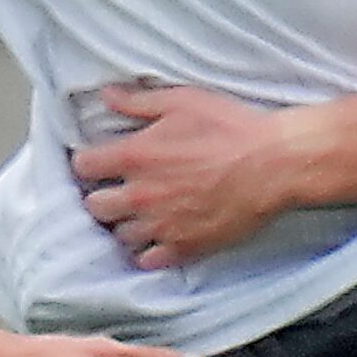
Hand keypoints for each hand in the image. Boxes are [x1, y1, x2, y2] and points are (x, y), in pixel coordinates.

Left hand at [74, 86, 286, 269]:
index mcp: (135, 156)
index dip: (87, 161)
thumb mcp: (182, 101)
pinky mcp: (184, 247)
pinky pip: (148, 260)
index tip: (97, 160)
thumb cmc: (230, 127)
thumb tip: (106, 95)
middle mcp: (141, 195)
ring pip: (120, 235)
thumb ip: (138, 101)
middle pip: (95, 207)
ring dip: (124, 223)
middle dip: (101, 195)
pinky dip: (147, 250)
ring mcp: (161, 225)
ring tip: (139, 213)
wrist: (272, 164)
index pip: (84, 166)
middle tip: (116, 188)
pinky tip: (157, 236)